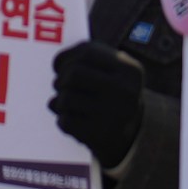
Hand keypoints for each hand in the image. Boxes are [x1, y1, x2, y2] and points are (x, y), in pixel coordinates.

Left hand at [50, 40, 145, 166]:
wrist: (128, 136)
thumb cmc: (110, 93)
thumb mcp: (111, 69)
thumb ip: (86, 57)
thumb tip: (57, 64)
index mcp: (130, 70)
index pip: (87, 52)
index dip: (66, 58)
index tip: (59, 67)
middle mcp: (125, 91)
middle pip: (74, 73)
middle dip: (60, 79)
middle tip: (60, 86)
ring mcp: (114, 114)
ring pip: (66, 98)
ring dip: (59, 101)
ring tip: (66, 104)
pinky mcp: (100, 136)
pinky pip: (65, 121)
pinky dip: (62, 119)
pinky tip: (71, 119)